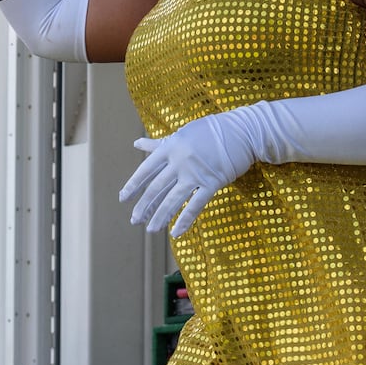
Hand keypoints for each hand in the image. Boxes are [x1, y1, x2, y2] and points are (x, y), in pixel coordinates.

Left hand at [118, 109, 260, 235]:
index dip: (133, 185)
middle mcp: (179, 161)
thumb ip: (159, 144)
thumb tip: (137, 144)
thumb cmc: (210, 132)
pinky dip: (185, 220)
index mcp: (170, 148)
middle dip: (144, 206)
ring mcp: (195, 173)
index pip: (146, 170)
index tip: (123, 199)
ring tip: (150, 229)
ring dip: (160, 216)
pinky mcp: (213, 182)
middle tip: (134, 220)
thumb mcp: (182, 134)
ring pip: (173, 199)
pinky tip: (176, 232)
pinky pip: (196, 205)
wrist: (242, 132)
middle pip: (157, 187)